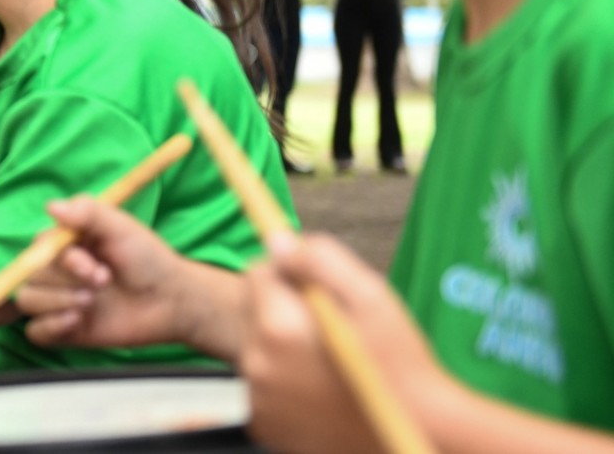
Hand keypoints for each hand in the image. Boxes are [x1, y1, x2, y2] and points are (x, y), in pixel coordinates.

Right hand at [17, 196, 231, 355]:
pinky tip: (76, 321)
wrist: (171, 301)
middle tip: (103, 282)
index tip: (92, 266)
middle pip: (30, 276)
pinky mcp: (65, 330)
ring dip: (57, 302)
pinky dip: (50, 326)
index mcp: (66, 245)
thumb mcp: (120, 228)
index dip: (60, 260)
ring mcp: (59, 301)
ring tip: (91, 303)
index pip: (38, 249)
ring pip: (28, 301)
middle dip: (65, 281)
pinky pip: (35, 332)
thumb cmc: (148, 259)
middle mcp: (58, 272)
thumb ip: (87, 212)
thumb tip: (50, 206)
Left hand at [242, 233, 447, 453]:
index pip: (258, 272)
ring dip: (286, 347)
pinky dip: (287, 383)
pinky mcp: (265, 425)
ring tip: (333, 363)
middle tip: (334, 330)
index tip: (319, 290)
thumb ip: (319, 260)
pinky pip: (266, 386)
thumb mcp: (371, 297)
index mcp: (279, 328)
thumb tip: (279, 241)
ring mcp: (258, 400)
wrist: (419, 439)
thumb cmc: (401, 367)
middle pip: (256, 311)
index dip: (290, 273)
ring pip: (261, 348)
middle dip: (286, 310)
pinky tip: (325, 391)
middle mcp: (258, 365)